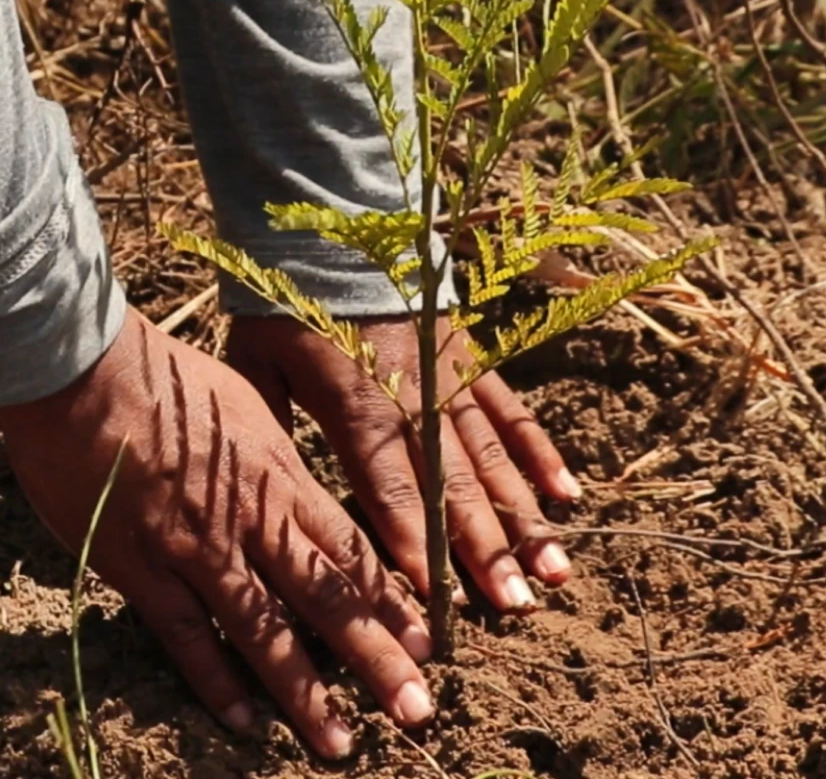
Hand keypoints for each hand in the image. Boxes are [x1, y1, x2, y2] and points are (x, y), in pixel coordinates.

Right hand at [0, 309, 434, 758]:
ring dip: (305, 692)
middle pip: (325, 599)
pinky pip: (185, 636)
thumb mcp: (240, 401)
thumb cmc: (157, 373)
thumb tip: (297, 489)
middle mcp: (247, 519)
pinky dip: (215, 682)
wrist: (79, 368)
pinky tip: (243, 722)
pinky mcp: (139, 566)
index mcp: (276, 474)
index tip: (425, 644)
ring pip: (263, 630)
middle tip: (417, 711)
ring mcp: (194, 548)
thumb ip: (272, 456)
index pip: (348, 550)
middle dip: (376, 659)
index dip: (389, 601)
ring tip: (340, 743)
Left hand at [226, 315, 579, 613]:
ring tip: (552, 573)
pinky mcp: (472, 357)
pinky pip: (513, 410)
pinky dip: (540, 454)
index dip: (412, 542)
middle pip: (454, 484)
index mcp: (355, 402)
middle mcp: (413, 395)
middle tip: (514, 607)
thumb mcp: (257, 365)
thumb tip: (271, 498)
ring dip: (524, 517)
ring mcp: (450, 376)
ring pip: (493, 457)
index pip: (388, 485)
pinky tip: (568, 497)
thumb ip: (272, 430)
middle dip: (485, 550)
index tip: (437, 597)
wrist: (333, 218)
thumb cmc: (283, 301)